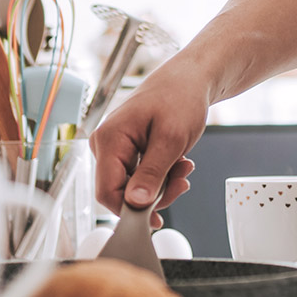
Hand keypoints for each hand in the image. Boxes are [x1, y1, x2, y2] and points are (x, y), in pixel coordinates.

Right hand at [89, 62, 208, 225]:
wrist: (190, 78)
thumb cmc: (180, 97)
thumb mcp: (171, 139)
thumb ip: (152, 174)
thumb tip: (135, 204)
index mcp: (109, 139)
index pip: (107, 192)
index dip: (131, 210)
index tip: (157, 218)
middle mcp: (105, 144)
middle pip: (121, 192)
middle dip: (155, 193)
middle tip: (183, 181)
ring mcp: (115, 147)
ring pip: (133, 186)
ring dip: (163, 183)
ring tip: (185, 166)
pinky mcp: (127, 150)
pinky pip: (139, 175)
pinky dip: (162, 175)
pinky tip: (179, 162)